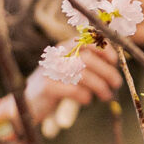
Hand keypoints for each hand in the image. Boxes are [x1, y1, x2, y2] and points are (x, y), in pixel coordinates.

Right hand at [7, 47, 121, 132]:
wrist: (27, 101)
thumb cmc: (56, 85)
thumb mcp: (70, 70)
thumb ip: (88, 64)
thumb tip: (114, 65)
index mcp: (64, 48)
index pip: (88, 41)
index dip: (104, 50)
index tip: (114, 62)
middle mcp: (57, 56)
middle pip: (88, 59)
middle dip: (107, 72)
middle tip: (116, 83)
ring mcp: (50, 71)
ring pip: (82, 75)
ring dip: (99, 86)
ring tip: (107, 95)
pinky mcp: (46, 88)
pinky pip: (72, 89)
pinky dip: (84, 95)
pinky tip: (87, 100)